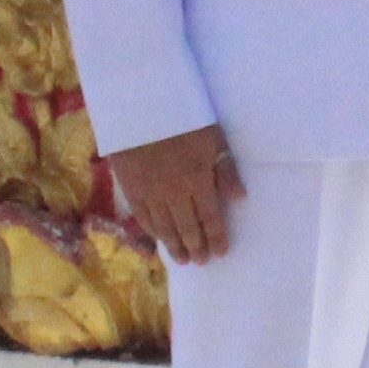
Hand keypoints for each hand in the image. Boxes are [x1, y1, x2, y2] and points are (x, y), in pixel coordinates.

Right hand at [106, 125, 244, 264]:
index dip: (216, 237)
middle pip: (187, 227)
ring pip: (164, 227)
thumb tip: (239, 198)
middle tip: (201, 261)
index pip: (209, 217)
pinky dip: (152, 231)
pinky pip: (142, 217)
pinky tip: (158, 239)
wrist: (138, 105)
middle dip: (196, 247)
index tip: (220, 252)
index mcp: (197, 180)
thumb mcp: (212, 137)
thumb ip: (225, 169)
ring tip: (182, 260)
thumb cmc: (183, 117)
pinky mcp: (129, 188)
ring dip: (174, 245)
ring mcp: (149, 192)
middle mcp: (173, 192)